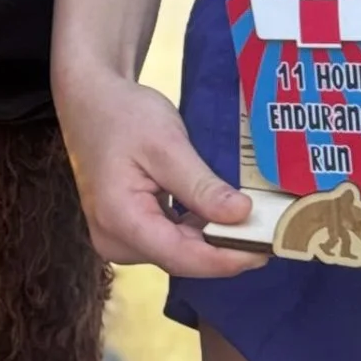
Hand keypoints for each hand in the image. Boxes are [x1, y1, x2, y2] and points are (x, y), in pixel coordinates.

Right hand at [57, 67, 267, 277]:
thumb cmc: (124, 115)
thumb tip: (241, 216)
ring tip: (254, 225)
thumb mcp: (167, 143)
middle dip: (225, 249)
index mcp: (120, 221)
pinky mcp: (127, 231)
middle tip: (269, 234)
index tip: (267, 250)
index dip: (227, 259)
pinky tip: (221, 216)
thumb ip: (201, 185)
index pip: (183, 257)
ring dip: (213, 240)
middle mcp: (115, 242)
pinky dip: (196, 230)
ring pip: (177, 251)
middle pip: (181, 258)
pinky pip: (168, 239)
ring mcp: (118, 239)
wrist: (91, 101)